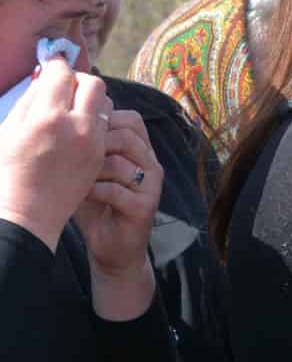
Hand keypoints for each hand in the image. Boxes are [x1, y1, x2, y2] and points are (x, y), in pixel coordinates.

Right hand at [0, 58, 109, 249]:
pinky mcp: (99, 156)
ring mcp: (92, 142)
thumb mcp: (9, 129)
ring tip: (71, 109)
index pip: (61, 74)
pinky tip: (78, 128)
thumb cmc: (7, 170)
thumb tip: (45, 76)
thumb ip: (30, 100)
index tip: (53, 64)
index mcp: (46, 117)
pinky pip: (106, 126)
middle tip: (64, 87)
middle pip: (93, 83)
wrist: (26, 212)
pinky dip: (94, 120)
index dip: (56, 64)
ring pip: (105, 104)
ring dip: (91, 100)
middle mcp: (75, 126)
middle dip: (79, 80)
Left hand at [75, 107, 160, 306]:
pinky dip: (93, 191)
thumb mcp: (92, 169)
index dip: (103, 121)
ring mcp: (151, 187)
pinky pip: (116, 191)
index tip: (79, 136)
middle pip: (127, 136)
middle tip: (75, 159)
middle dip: (94, 145)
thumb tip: (68, 115)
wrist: (113, 246)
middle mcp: (152, 166)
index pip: (131, 120)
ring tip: (77, 179)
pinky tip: (81, 196)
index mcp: (143, 152)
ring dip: (91, 170)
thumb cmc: (98, 204)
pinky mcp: (144, 208)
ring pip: (120, 163)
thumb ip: (88, 144)